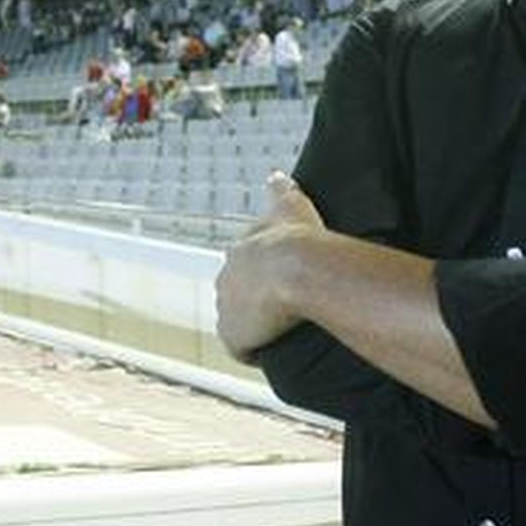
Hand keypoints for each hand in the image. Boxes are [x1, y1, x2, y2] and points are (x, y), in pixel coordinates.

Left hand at [215, 173, 325, 362]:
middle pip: (238, 296)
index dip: (264, 277)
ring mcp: (227, 309)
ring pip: (239, 322)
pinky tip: (274, 350)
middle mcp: (225, 280)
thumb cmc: (299, 237)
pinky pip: (242, 349)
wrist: (299, 267)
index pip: (246, 269)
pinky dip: (255, 351)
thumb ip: (280, 189)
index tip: (282, 283)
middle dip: (256, 302)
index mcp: (238, 253)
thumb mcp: (291, 204)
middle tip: (286, 308)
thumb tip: (276, 174)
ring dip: (256, 327)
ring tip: (283, 331)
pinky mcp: (234, 336)